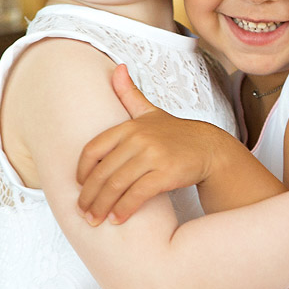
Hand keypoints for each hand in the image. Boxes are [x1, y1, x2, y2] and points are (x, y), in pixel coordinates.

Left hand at [76, 64, 214, 224]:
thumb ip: (129, 94)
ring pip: (117, 185)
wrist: (210, 148)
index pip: (93, 149)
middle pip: (102, 172)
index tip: (78, 186)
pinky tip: (117, 219)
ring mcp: (152, 155)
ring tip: (96, 220)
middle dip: (89, 196)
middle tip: (83, 212)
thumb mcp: (150, 112)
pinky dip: (124, 209)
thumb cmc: (175, 134)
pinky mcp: (165, 173)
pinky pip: (137, 194)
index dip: (82, 171)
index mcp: (129, 126)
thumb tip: (117, 68)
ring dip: (103, 206)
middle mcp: (138, 138)